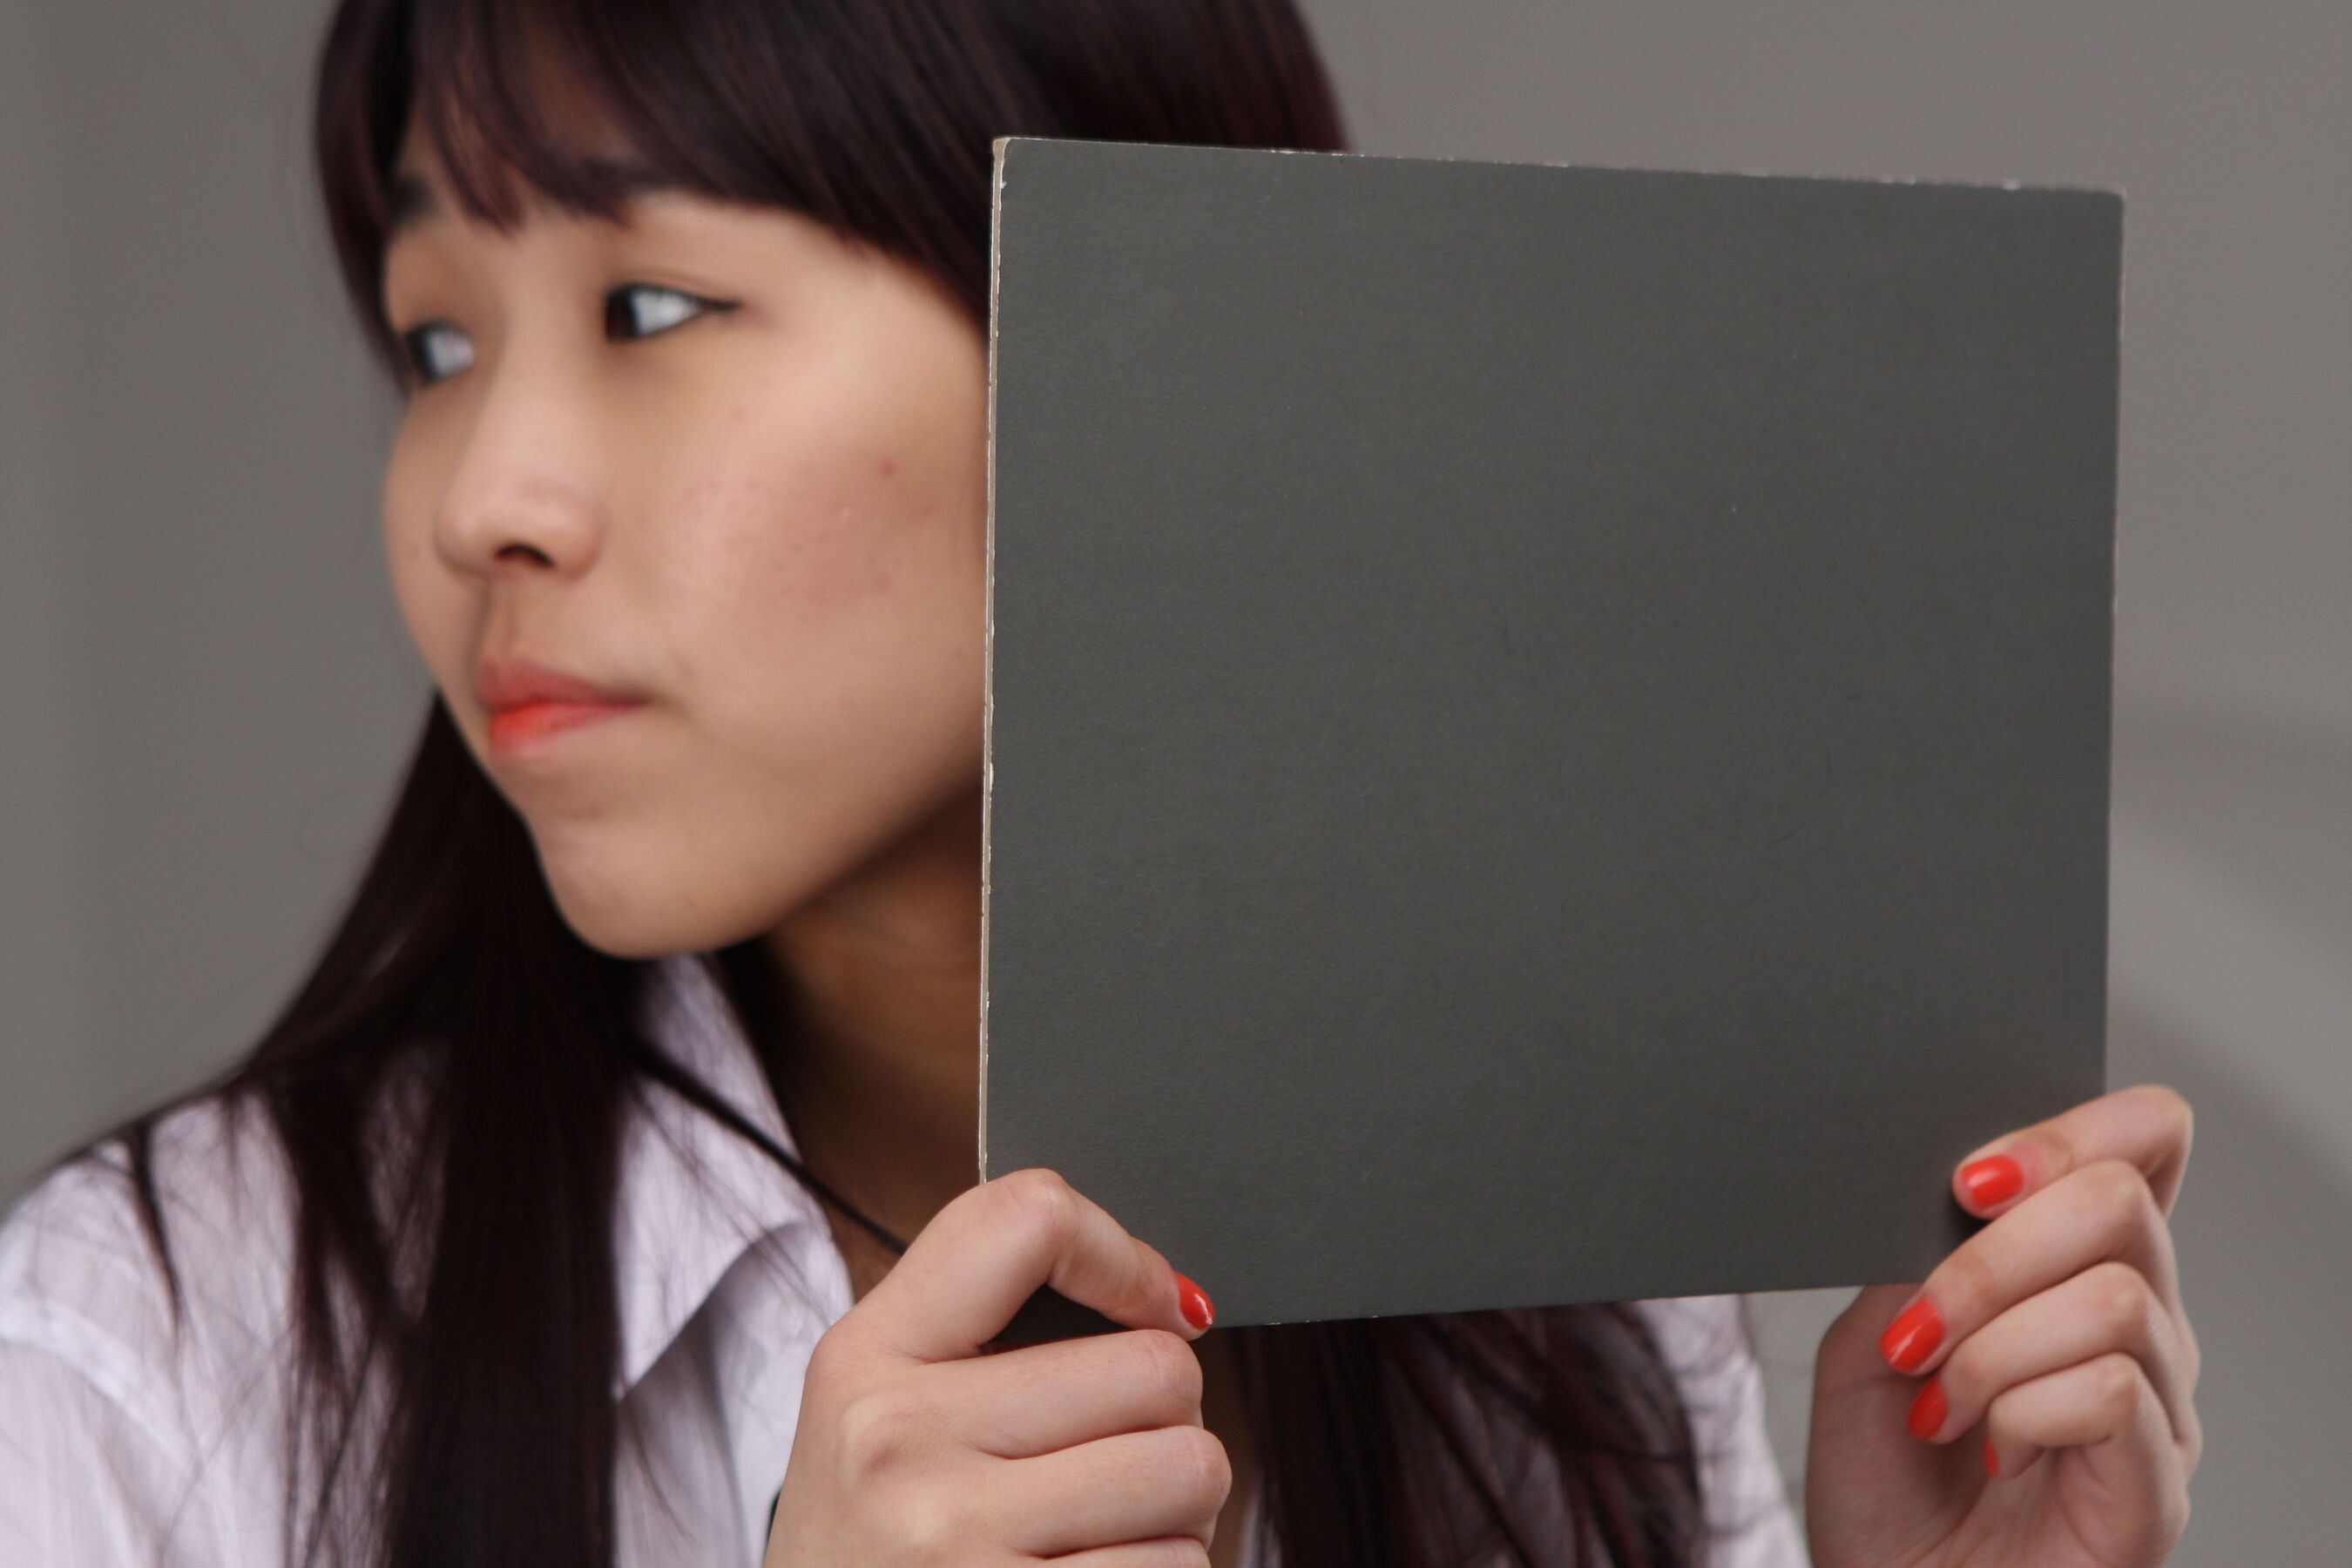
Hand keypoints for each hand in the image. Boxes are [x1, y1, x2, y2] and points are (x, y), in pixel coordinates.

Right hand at [765, 1168, 1228, 1566]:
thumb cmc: (872, 1549)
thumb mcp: (874, 1416)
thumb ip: (983, 1336)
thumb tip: (1175, 1308)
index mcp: (866, 1357)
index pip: (1028, 1220)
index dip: (1124, 1256)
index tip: (1150, 1307)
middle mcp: (900, 1441)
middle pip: (1156, 1367)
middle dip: (1168, 1417)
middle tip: (1113, 1456)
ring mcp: (954, 1539)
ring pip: (1190, 1470)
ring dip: (1178, 1511)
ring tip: (1103, 1530)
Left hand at [1804, 1085, 2199, 1567]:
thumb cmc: (1881, 1481)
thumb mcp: (1869, 1339)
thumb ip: (1915, 1257)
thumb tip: (1959, 1189)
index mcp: (2076, 1268)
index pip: (2144, 1141)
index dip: (2069, 1128)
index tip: (1967, 1177)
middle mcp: (2140, 1326)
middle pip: (2120, 1200)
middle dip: (1991, 1253)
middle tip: (1920, 1326)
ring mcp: (2158, 1407)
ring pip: (2114, 1297)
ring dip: (1992, 1344)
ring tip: (1938, 1405)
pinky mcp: (2157, 1488)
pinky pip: (2114, 1392)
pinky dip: (2022, 1409)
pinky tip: (1986, 1448)